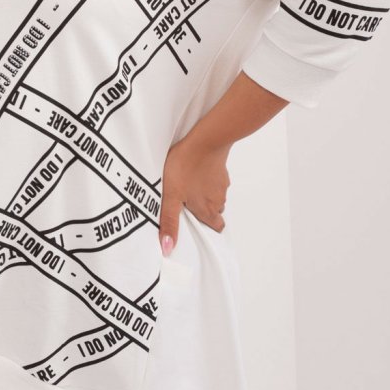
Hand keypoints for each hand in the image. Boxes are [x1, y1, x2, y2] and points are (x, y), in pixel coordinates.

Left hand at [158, 132, 230, 254]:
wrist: (205, 140)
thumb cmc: (186, 168)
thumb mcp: (171, 198)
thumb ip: (169, 223)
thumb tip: (167, 249)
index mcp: (208, 210)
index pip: (216, 227)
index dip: (207, 227)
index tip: (194, 223)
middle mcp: (219, 200)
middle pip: (214, 212)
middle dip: (202, 210)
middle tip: (185, 204)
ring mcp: (221, 184)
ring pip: (214, 196)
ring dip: (203, 194)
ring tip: (186, 187)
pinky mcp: (220, 170)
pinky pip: (214, 180)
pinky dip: (206, 179)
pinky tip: (193, 172)